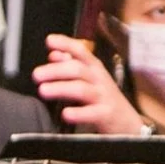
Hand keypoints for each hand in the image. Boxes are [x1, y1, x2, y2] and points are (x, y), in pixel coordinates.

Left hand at [36, 35, 150, 135]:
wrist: (127, 123)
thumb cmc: (104, 99)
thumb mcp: (90, 79)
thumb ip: (71, 66)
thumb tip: (54, 54)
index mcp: (94, 68)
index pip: (80, 51)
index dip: (66, 44)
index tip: (50, 41)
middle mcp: (99, 79)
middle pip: (77, 69)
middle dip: (55, 70)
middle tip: (37, 75)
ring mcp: (104, 96)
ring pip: (81, 89)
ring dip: (61, 88)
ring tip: (43, 90)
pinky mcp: (106, 114)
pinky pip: (92, 113)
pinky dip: (78, 113)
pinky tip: (65, 113)